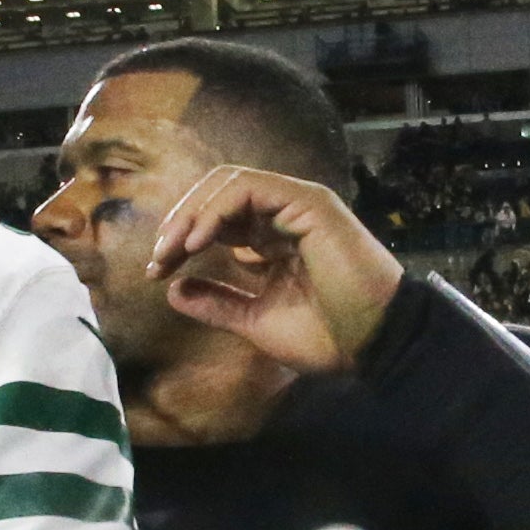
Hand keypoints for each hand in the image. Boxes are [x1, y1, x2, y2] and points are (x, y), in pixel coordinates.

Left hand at [146, 165, 403, 374]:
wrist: (372, 345)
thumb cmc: (326, 337)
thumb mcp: (255, 320)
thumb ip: (216, 303)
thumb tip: (172, 289)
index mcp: (273, 241)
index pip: (216, 221)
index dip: (180, 240)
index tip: (157, 273)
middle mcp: (284, 217)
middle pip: (216, 195)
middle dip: (179, 221)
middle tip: (159, 259)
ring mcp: (298, 205)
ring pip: (229, 184)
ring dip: (192, 213)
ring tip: (172, 250)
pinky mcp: (309, 203)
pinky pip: (249, 189)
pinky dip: (216, 211)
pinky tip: (198, 243)